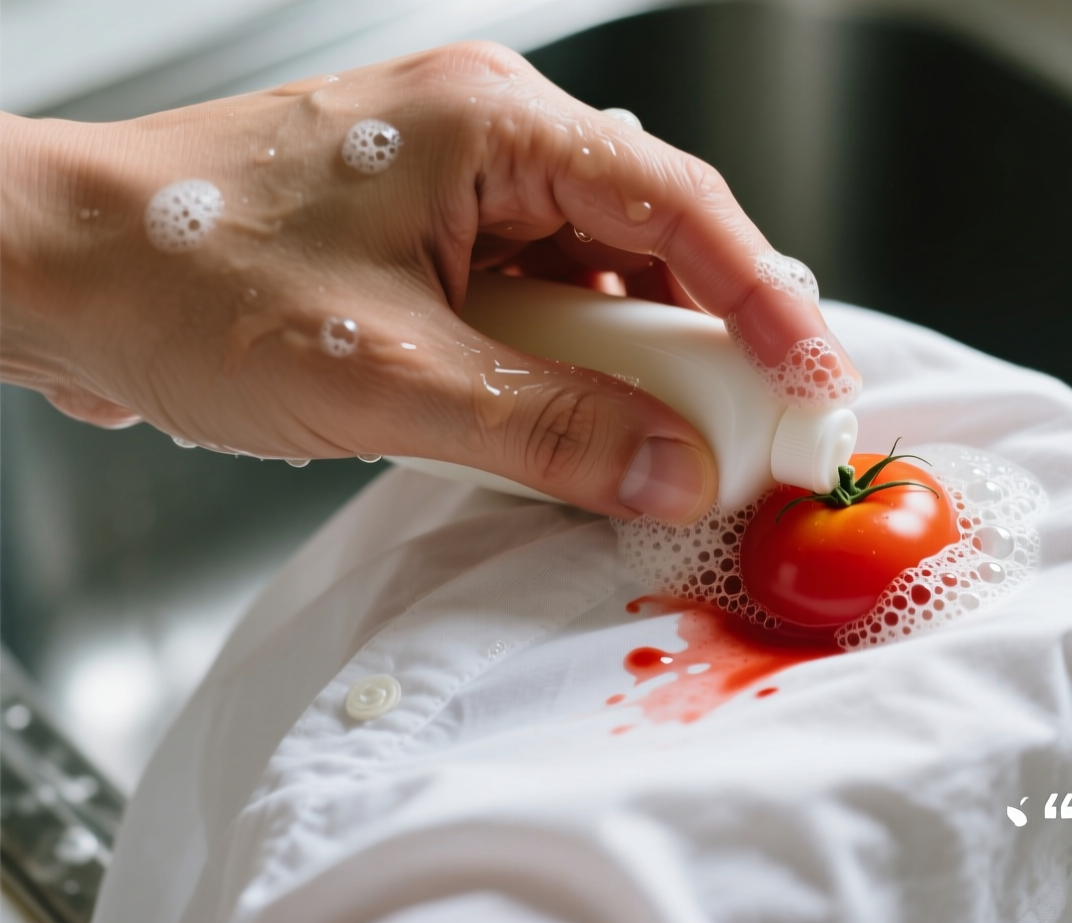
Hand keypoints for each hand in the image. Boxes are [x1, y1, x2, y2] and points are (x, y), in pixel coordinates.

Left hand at [0, 41, 859, 523]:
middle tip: (757, 431)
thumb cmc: (185, 276)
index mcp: (494, 124)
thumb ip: (549, 428)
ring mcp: (462, 190)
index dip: (766, 300)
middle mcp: (490, 139)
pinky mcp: (436, 244)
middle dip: (710, 341)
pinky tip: (576, 425)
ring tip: (667, 443)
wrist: (51, 273)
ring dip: (636, 363)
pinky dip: (573, 369)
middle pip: (655, 239)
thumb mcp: (387, 375)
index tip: (817, 382)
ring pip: (602, 277)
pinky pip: (543, 304)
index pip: (680, 205)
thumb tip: (673, 471)